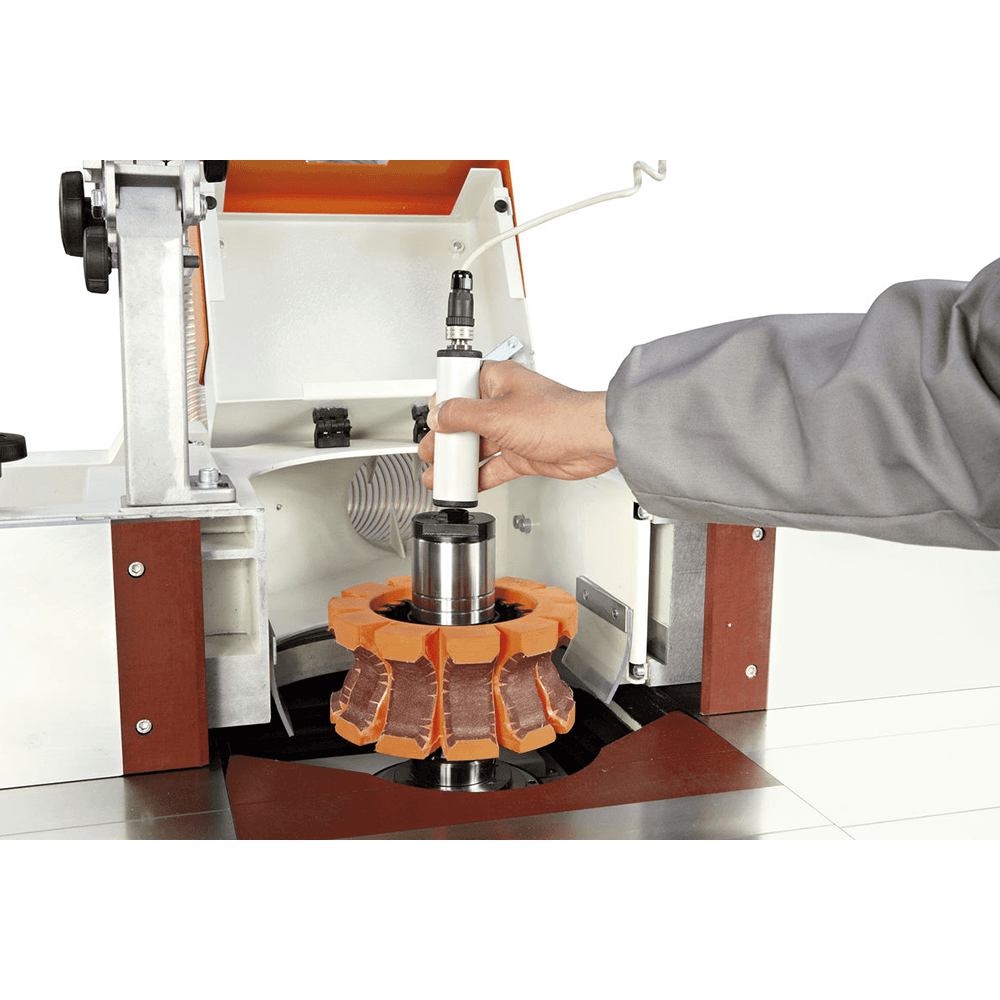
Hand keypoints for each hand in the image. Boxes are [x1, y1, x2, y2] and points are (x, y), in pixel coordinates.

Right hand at [417, 360, 616, 491]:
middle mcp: (504, 403)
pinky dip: (480, 476)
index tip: (428, 419)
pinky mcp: (524, 453)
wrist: (591, 441)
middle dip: (446, 440)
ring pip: (478, 446)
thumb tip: (439, 415)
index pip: (459, 387)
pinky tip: (467, 485)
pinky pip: (494, 466)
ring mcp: (514, 430)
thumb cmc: (559, 415)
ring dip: (459, 463)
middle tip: (429, 453)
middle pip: (465, 421)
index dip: (442, 404)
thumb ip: (462, 416)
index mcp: (497, 380)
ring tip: (440, 475)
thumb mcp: (497, 414)